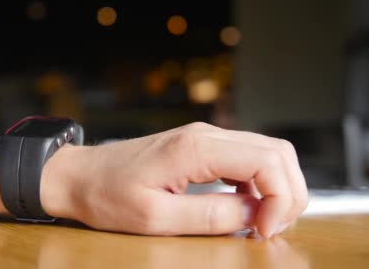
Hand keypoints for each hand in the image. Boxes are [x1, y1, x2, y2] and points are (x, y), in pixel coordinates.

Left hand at [40, 122, 307, 236]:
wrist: (79, 176)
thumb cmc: (107, 195)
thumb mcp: (155, 217)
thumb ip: (210, 216)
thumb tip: (255, 215)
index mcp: (197, 148)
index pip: (268, 161)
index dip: (282, 199)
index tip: (265, 232)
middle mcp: (207, 135)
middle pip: (278, 152)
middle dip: (290, 193)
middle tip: (273, 230)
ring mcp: (205, 138)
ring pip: (267, 152)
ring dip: (278, 188)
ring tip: (264, 223)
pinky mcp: (201, 147)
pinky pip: (247, 158)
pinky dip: (260, 183)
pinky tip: (248, 209)